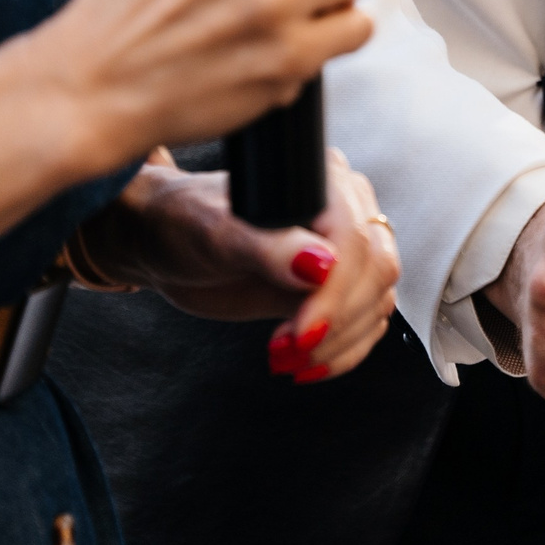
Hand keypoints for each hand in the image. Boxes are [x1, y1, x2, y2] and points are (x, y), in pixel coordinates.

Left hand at [85, 148, 402, 381]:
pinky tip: (308, 363)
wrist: (167, 241)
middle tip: (288, 351)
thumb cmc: (184, 221)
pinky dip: (345, 351)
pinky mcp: (338, 284)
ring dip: (342, 341)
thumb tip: (321, 267)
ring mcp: (345, 247)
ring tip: (288, 358)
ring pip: (377, 297)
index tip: (302, 333)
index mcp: (322, 181)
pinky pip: (367, 319)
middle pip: (375, 269)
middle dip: (337, 320)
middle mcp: (345, 208)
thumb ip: (268, 247)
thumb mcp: (216, 233)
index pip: (354, 238)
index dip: (335, 291)